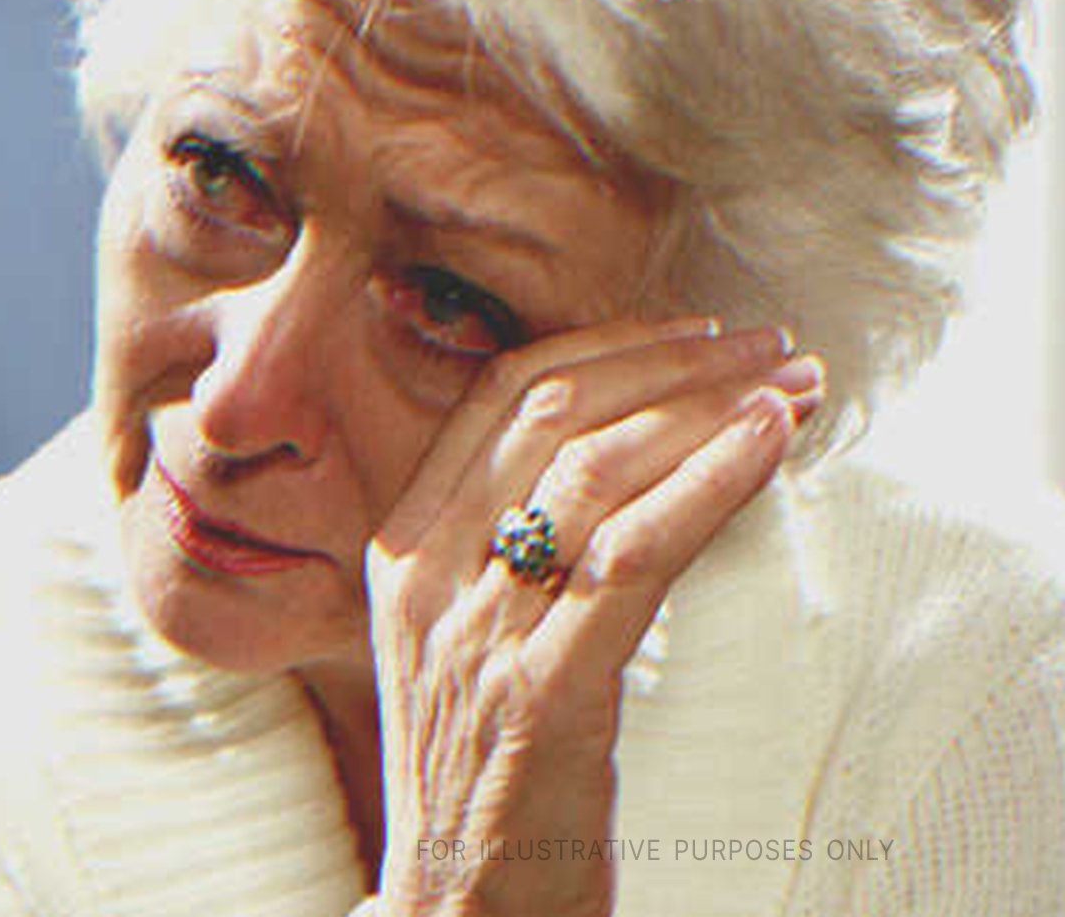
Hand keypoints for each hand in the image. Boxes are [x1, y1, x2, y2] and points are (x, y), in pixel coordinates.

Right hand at [366, 318, 822, 916]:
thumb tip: (610, 456)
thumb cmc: (481, 777)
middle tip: (769, 347)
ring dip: (709, 412)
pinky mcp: (542, 694)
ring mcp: (477, 634)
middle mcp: (427, 577)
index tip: (697, 332)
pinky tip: (763, 448)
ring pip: (593, 472)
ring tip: (790, 390)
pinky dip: (706, 486)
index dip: (608, 347)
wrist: (456, 908)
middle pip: (551, 415)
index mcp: (400, 550)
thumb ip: (502, 546)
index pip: (497, 397)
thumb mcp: (460, 638)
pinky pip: (630, 559)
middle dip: (674, 363)